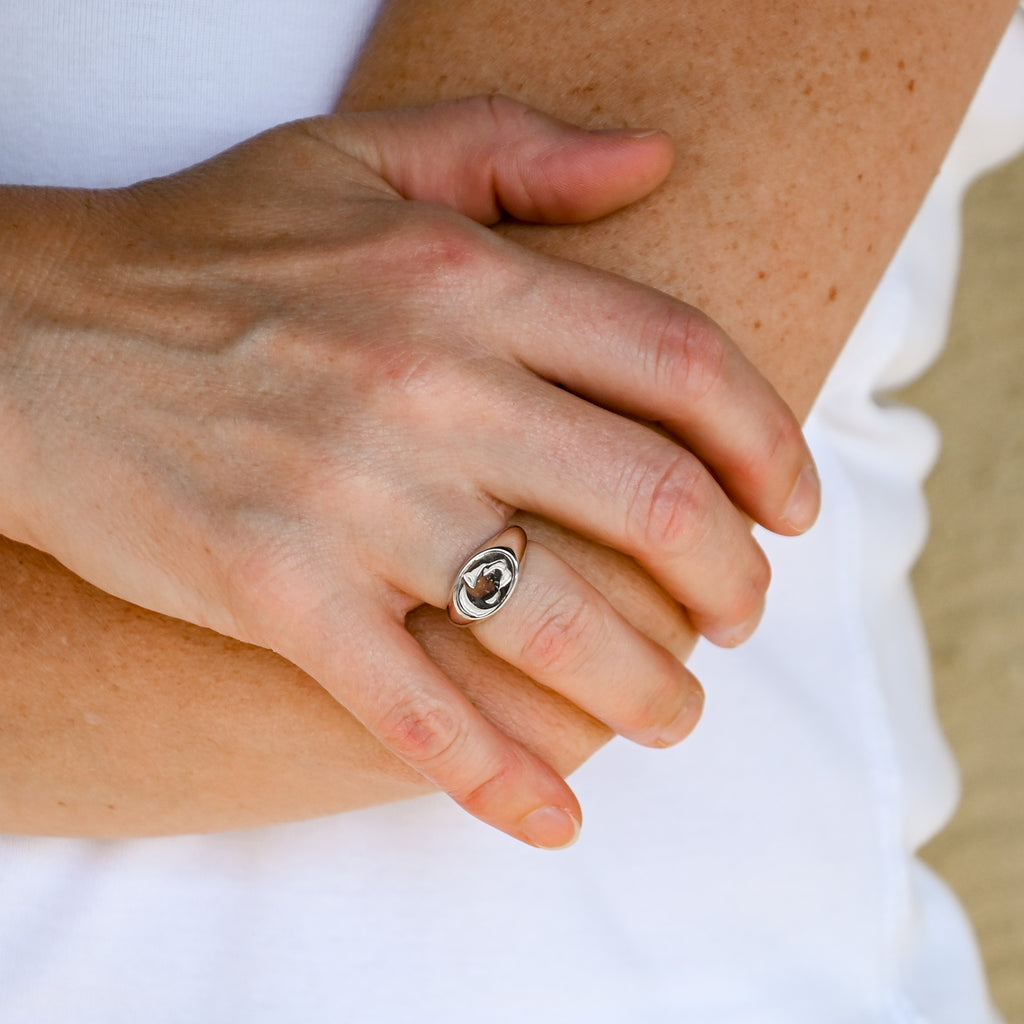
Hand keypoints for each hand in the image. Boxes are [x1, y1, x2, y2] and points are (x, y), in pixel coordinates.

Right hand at [0, 96, 817, 846]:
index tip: (795, 508)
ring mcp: (353, 500)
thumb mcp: (366, 155)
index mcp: (468, 281)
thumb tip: (660, 162)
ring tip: (674, 713)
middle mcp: (430, 388)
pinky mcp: (273, 594)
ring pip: (558, 626)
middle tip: (738, 619)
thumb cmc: (208, 247)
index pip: (683, 365)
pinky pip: (414, 713)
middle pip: (656, 505)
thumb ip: (522, 148)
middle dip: (733, 585)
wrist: (30, 333)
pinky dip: (498, 781)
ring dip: (646, 691)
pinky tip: (554, 820)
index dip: (772, 444)